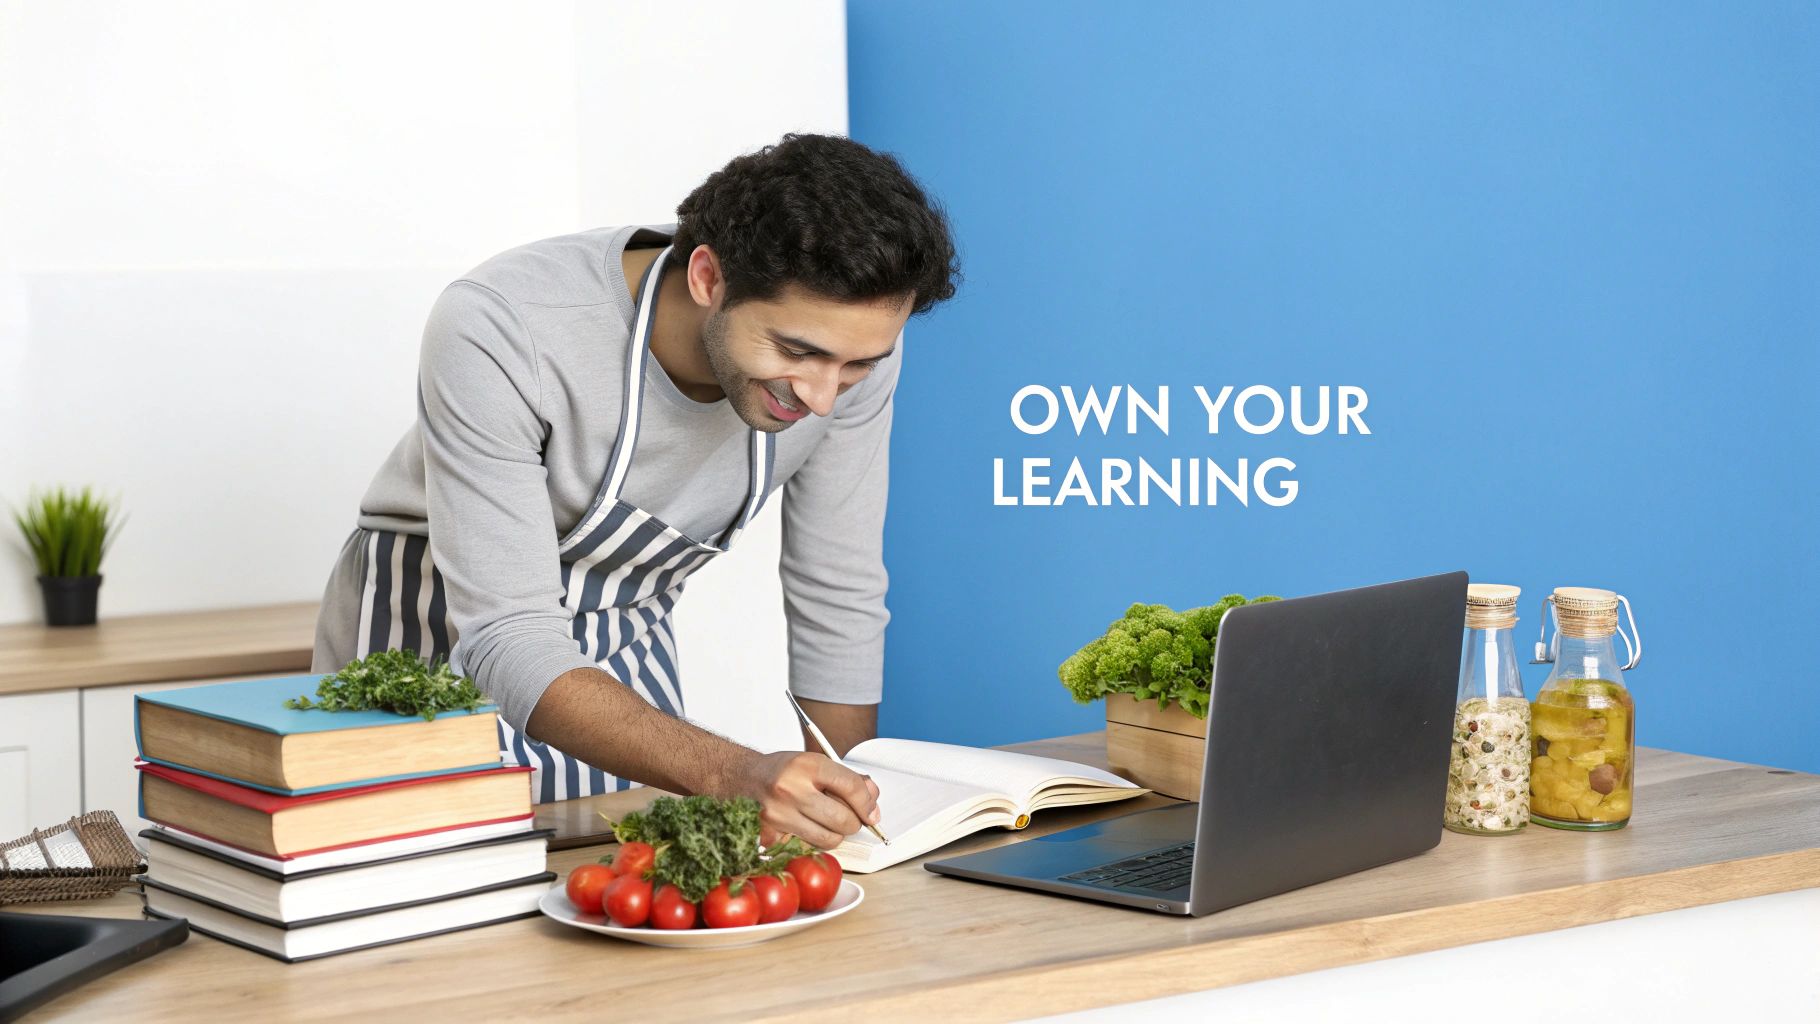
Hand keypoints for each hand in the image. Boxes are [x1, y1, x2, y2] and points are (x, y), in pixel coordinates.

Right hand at [730, 750, 881, 849]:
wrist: (737, 777)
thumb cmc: (780, 771)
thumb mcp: (813, 763)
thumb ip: (846, 780)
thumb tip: (873, 802)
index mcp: (806, 765)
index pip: (851, 787)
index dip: (867, 803)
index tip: (872, 813)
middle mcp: (790, 789)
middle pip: (843, 819)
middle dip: (852, 822)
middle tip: (847, 817)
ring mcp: (778, 815)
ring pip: (828, 840)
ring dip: (834, 834)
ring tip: (824, 822)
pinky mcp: (768, 836)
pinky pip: (805, 848)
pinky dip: (809, 841)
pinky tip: (801, 827)